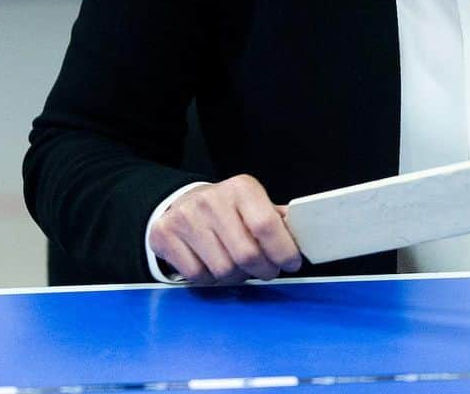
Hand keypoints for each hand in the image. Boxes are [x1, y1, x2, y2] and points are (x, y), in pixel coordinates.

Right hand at [149, 174, 302, 285]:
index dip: (283, 250)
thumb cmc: (228, 209)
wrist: (182, 204)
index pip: (266, 224)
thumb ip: (276, 219)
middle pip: (246, 254)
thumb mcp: (254, 204)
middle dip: (264, 269)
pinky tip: (215, 267)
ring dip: (237, 277)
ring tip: (240, 268)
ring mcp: (186, 218)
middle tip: (268, 271)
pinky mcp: (165, 235)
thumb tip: (304, 235)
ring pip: (223, 270)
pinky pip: (197, 276)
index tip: (292, 263)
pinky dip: (212, 280)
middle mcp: (212, 200)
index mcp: (241, 188)